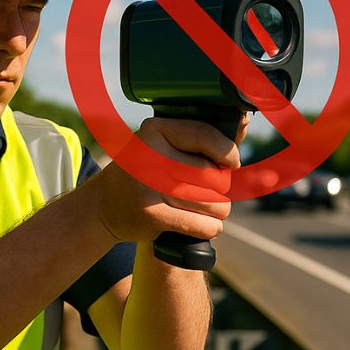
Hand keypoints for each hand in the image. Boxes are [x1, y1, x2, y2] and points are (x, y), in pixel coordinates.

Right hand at [85, 116, 242, 244]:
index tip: (231, 163)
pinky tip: (204, 224)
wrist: (105, 205)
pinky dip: (210, 228)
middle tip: (208, 192)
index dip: (227, 152)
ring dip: (218, 212)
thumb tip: (244, 121)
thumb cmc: (147, 171)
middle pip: (214, 176)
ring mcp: (149, 185)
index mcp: (155, 130)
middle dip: (220, 189)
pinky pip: (203, 225)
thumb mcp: (165, 146)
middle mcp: (150, 155)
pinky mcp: (152, 215)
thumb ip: (202, 138)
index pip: (204, 135)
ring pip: (213, 203)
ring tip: (205, 209)